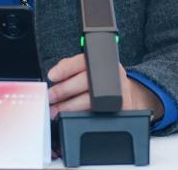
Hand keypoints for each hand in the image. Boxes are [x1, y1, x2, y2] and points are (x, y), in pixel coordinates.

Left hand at [46, 54, 162, 119]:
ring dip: (70, 106)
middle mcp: (110, 73)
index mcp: (100, 61)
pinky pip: (99, 113)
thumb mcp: (86, 68)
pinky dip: (84, 115)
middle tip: (51, 97)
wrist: (126, 93)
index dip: (65, 69)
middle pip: (85, 81)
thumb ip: (70, 67)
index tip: (52, 76)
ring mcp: (117, 90)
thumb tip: (55, 73)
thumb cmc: (99, 80)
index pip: (81, 61)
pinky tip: (73, 116)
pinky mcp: (121, 106)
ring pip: (91, 99)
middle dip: (64, 90)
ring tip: (57, 110)